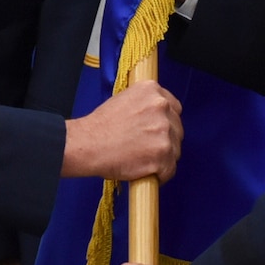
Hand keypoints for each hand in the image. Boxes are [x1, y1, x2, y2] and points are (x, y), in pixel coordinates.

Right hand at [61, 80, 181, 182]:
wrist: (88, 145)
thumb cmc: (100, 127)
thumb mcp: (124, 100)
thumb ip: (144, 104)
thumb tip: (155, 116)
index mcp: (152, 90)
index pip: (174, 107)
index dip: (167, 122)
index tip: (158, 131)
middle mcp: (161, 107)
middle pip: (177, 129)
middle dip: (165, 140)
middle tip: (146, 148)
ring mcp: (164, 131)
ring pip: (175, 150)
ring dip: (162, 158)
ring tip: (142, 161)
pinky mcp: (163, 154)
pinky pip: (169, 169)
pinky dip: (159, 174)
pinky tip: (144, 171)